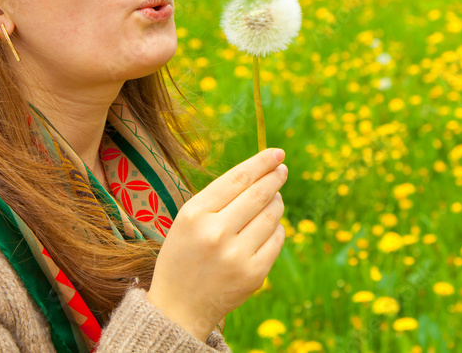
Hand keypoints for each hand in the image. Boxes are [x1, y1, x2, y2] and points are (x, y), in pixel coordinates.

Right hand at [146, 147, 287, 340]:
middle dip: (275, 177)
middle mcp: (216, 233)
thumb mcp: (187, 220)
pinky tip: (270, 226)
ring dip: (277, 202)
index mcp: (195, 214)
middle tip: (282, 169)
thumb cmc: (184, 255)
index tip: (276, 153)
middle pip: (258, 194)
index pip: (237, 179)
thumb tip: (261, 176)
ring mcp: (236, 256)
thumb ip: (218, 198)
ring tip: (274, 197)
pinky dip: (277, 228)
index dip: (261, 163)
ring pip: (271, 216)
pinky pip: (276, 240)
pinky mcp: (253, 275)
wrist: (178, 308)